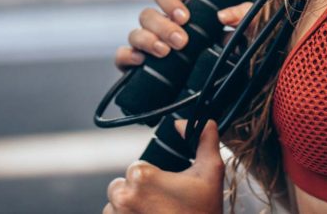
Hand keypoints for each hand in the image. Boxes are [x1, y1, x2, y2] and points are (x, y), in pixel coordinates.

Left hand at [103, 120, 223, 213]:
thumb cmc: (203, 213)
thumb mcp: (211, 173)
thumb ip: (205, 140)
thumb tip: (199, 122)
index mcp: (141, 176)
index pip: (137, 167)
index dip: (154, 177)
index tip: (167, 189)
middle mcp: (122, 197)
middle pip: (122, 186)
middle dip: (138, 193)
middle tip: (162, 204)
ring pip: (115, 207)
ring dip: (129, 210)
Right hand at [114, 0, 253, 71]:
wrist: (227, 96)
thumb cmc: (234, 57)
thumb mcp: (247, 31)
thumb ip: (243, 14)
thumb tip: (223, 15)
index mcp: (181, 15)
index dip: (170, 1)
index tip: (185, 17)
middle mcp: (161, 29)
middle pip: (148, 15)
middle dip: (163, 26)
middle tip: (181, 41)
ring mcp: (148, 49)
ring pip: (135, 34)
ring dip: (147, 40)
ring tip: (164, 52)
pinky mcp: (139, 71)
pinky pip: (122, 58)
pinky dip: (127, 57)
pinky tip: (140, 61)